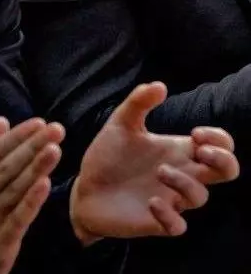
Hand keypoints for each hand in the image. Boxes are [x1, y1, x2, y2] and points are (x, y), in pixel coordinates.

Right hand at [0, 117, 63, 273]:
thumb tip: (1, 121)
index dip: (16, 137)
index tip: (38, 123)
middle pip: (5, 168)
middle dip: (32, 146)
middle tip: (56, 129)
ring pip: (13, 190)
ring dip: (36, 168)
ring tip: (56, 148)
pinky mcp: (0, 242)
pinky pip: (18, 218)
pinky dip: (32, 200)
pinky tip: (45, 183)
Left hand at [70, 82, 239, 242]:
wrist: (84, 188)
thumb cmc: (108, 156)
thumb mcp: (120, 123)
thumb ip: (138, 102)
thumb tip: (160, 84)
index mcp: (177, 150)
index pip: (220, 146)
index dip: (219, 139)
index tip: (195, 133)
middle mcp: (181, 174)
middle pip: (227, 171)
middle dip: (224, 160)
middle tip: (200, 150)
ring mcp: (171, 199)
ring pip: (200, 197)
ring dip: (185, 182)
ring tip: (160, 170)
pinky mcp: (157, 221)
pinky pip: (177, 226)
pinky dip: (169, 215)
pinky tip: (151, 201)